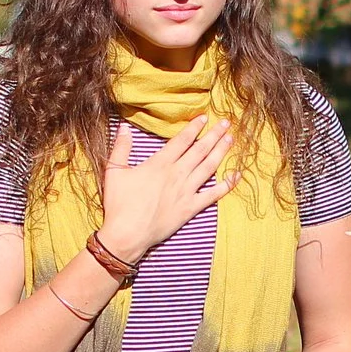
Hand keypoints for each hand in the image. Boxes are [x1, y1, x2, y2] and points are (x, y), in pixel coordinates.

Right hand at [97, 118, 235, 264]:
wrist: (126, 234)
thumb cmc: (118, 204)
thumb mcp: (114, 171)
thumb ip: (121, 147)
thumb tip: (124, 126)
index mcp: (160, 164)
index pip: (182, 140)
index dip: (194, 127)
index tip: (205, 117)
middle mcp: (177, 174)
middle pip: (200, 150)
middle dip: (214, 134)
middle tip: (227, 123)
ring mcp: (186, 192)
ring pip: (209, 167)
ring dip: (221, 152)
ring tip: (231, 139)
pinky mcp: (190, 209)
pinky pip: (213, 195)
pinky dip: (226, 185)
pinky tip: (236, 175)